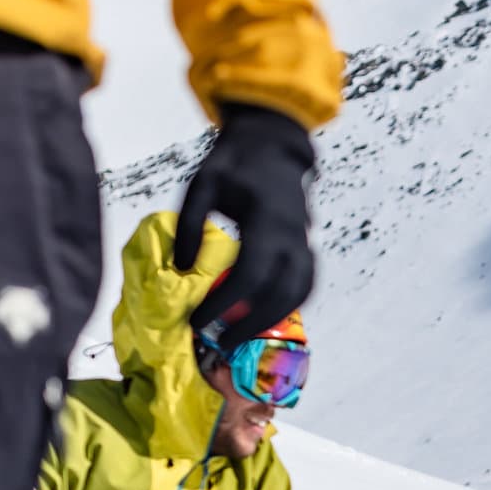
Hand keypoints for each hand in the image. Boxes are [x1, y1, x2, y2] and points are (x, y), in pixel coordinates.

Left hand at [174, 103, 317, 343]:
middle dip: (250, 323)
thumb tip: (182, 269)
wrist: (272, 146)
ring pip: (299, 293)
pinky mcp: (308, 246)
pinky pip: (306, 284)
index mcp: (267, 218)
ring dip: (271, 320)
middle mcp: (294, 235)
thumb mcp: (202, 185)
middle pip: (280, 293)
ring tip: (240, 337)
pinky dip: (288, 306)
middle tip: (220, 343)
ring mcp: (306, 242)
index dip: (225, 303)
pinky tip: (264, 318)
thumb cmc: (233, 164)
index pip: (250, 273)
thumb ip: (191, 225)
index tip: (199, 322)